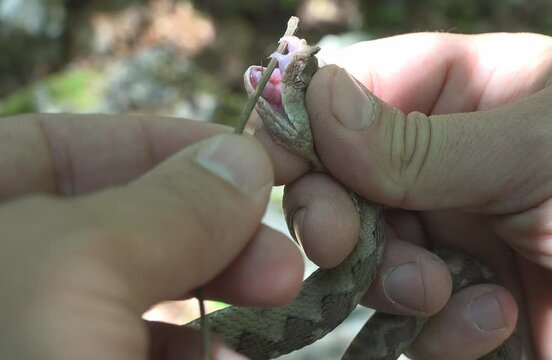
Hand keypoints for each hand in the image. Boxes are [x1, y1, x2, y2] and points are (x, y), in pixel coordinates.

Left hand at [0, 114, 303, 359]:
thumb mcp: (82, 270)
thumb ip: (166, 206)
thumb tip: (246, 159)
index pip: (53, 148)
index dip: (151, 140)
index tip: (243, 154)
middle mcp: (9, 274)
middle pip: (117, 220)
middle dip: (211, 224)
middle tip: (280, 249)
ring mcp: (41, 332)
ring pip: (142, 288)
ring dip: (224, 287)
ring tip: (282, 293)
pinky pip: (142, 349)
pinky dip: (201, 347)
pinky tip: (235, 356)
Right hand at [257, 32, 551, 357]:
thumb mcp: (538, 147)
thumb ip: (418, 141)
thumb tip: (312, 100)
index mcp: (458, 95)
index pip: (348, 97)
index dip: (302, 129)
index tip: (268, 168)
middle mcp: (443, 165)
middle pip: (341, 186)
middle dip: (334, 217)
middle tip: (338, 242)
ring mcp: (454, 238)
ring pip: (368, 263)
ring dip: (393, 281)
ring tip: (442, 289)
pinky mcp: (471, 308)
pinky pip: (416, 327)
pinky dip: (444, 333)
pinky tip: (498, 321)